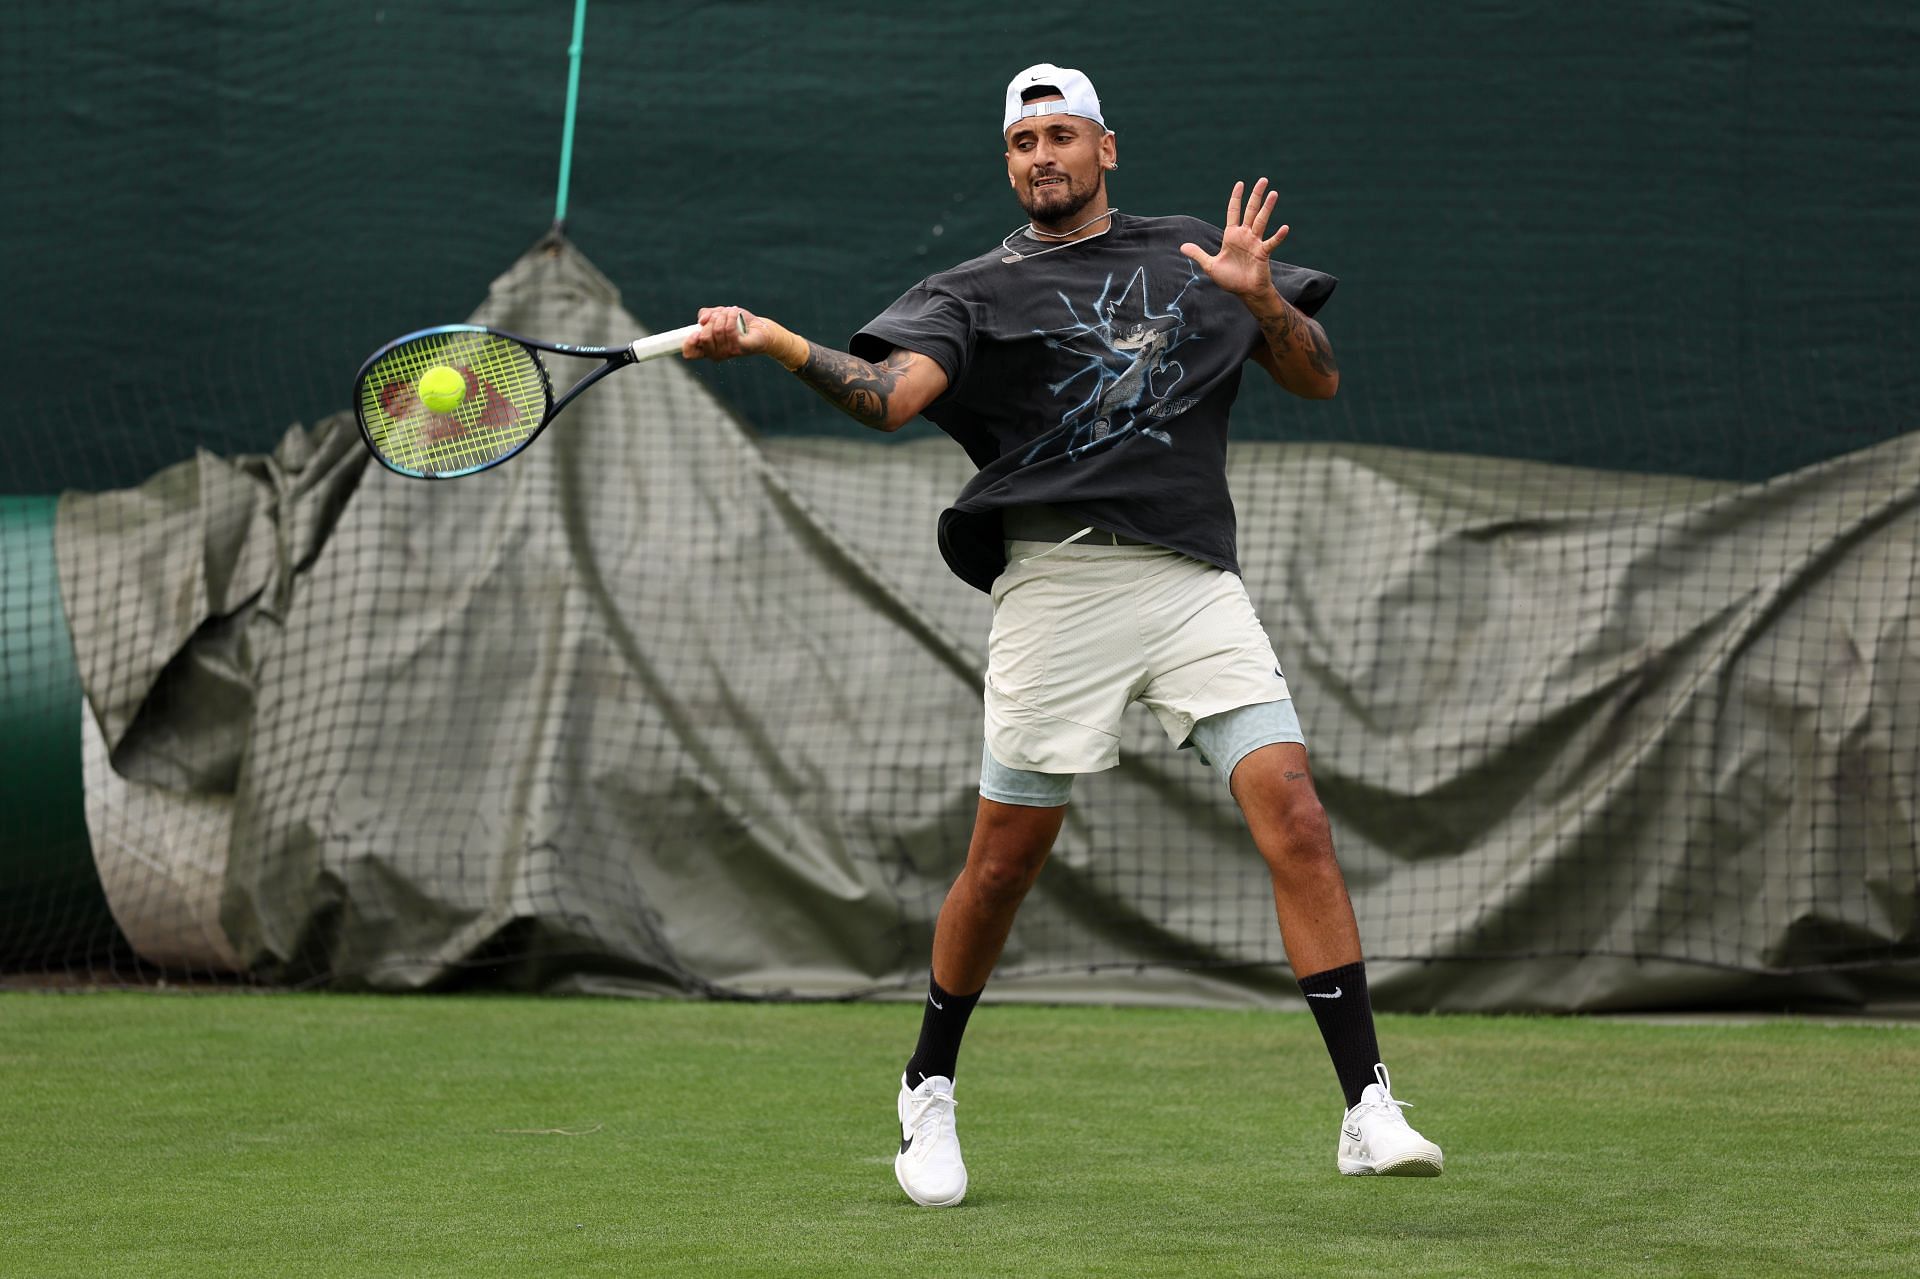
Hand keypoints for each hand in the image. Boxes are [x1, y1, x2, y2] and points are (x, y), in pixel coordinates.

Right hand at [681, 306, 769, 361]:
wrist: (760, 328)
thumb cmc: (738, 322)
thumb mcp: (718, 314)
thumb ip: (705, 315)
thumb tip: (701, 321)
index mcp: (707, 348)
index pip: (690, 353)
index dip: (689, 343)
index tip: (696, 332)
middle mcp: (716, 354)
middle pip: (704, 337)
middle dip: (711, 320)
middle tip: (720, 315)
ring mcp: (728, 352)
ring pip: (718, 330)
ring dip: (723, 315)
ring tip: (731, 312)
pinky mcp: (740, 348)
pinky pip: (729, 329)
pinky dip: (731, 315)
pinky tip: (736, 312)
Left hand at [1179, 178, 1288, 302]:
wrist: (1245, 292)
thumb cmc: (1230, 279)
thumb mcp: (1210, 266)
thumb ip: (1198, 254)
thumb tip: (1182, 247)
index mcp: (1232, 236)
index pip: (1234, 211)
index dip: (1236, 197)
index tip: (1240, 183)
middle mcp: (1245, 235)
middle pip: (1251, 210)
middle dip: (1256, 195)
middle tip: (1263, 180)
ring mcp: (1255, 243)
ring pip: (1261, 221)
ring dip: (1267, 208)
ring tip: (1273, 193)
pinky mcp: (1263, 253)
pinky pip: (1271, 242)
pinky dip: (1278, 236)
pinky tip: (1284, 227)